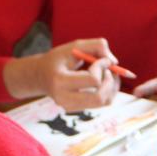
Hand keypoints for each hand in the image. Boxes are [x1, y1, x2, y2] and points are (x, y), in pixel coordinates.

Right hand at [3, 38, 119, 111]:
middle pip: (99, 98)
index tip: (103, 58)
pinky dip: (108, 91)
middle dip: (111, 82)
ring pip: (104, 102)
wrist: (41, 76)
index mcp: (60, 81)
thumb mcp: (74, 46)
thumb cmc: (59, 59)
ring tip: (109, 73)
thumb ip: (97, 45)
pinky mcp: (77, 110)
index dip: (102, 66)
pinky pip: (102, 103)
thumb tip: (115, 62)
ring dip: (112, 86)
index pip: (92, 80)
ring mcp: (70, 107)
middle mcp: (64, 98)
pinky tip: (104, 80)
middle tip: (110, 70)